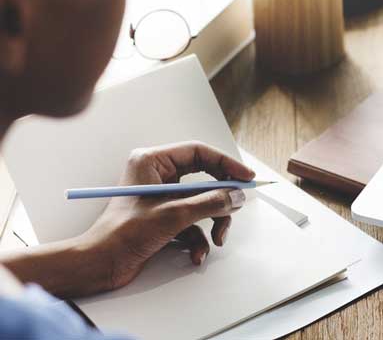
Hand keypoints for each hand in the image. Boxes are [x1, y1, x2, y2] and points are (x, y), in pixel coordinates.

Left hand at [82, 141, 254, 290]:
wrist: (100, 266)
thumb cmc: (123, 234)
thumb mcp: (173, 215)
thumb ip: (210, 203)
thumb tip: (237, 196)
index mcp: (152, 162)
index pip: (198, 152)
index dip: (226, 164)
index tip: (246, 177)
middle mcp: (157, 175)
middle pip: (204, 178)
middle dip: (220, 199)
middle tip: (236, 206)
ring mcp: (161, 197)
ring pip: (202, 202)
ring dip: (213, 222)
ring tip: (216, 239)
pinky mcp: (163, 216)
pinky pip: (193, 221)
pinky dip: (199, 238)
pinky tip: (196, 254)